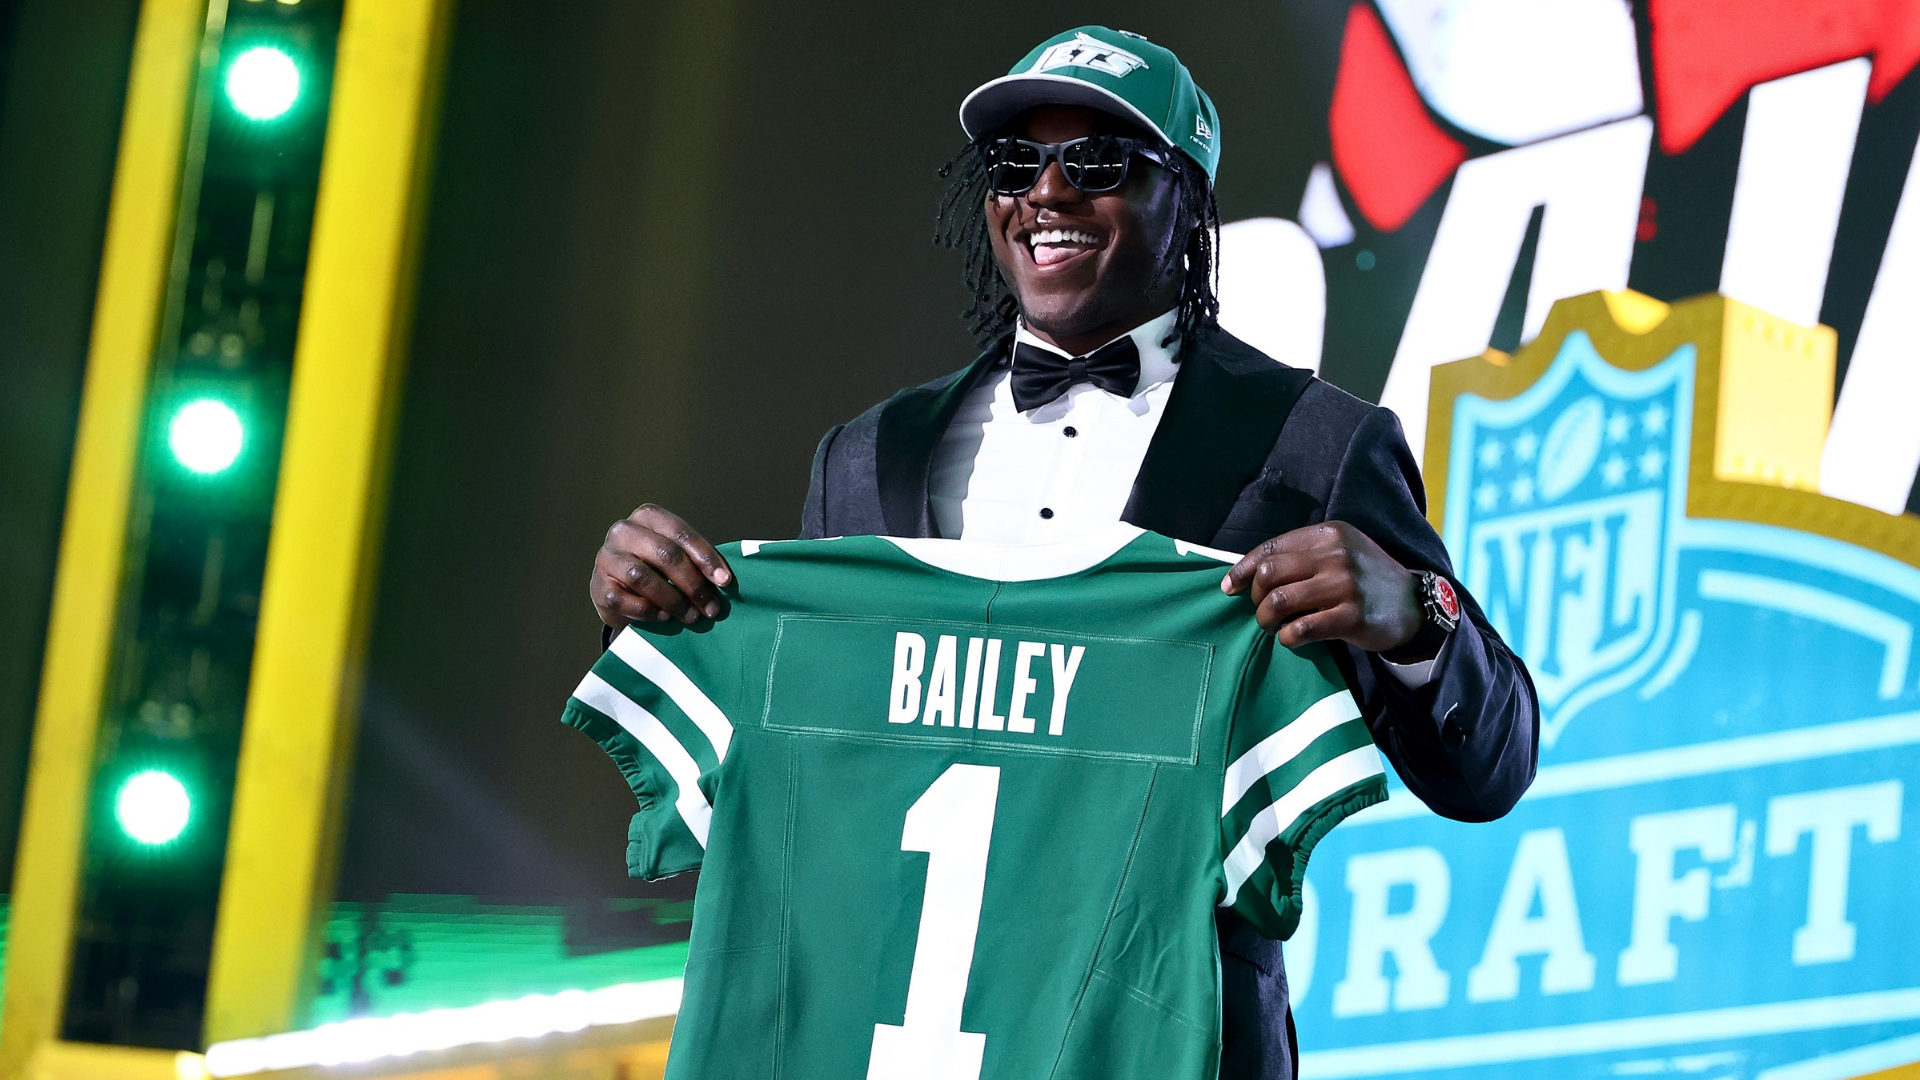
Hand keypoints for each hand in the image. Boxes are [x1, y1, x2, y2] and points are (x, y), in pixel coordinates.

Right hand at [591, 504, 731, 628]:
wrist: (617, 590)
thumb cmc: (655, 569)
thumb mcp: (674, 556)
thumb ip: (695, 560)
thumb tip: (723, 580)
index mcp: (648, 516)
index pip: (681, 533)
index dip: (705, 558)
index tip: (725, 582)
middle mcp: (623, 531)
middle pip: (665, 555)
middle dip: (693, 584)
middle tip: (711, 607)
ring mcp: (607, 558)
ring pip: (644, 578)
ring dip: (674, 601)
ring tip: (692, 616)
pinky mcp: (598, 586)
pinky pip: (626, 600)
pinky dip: (649, 611)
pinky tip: (664, 618)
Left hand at [1221, 521, 1426, 654]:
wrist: (1414, 604)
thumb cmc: (1366, 578)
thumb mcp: (1341, 550)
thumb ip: (1304, 554)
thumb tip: (1251, 571)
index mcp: (1329, 533)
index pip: (1271, 548)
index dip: (1243, 569)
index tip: (1230, 587)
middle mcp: (1336, 554)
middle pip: (1269, 575)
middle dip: (1256, 598)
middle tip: (1262, 611)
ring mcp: (1344, 585)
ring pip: (1279, 602)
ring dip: (1266, 620)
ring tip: (1272, 627)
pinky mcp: (1351, 617)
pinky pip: (1300, 629)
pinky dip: (1287, 637)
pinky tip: (1291, 639)